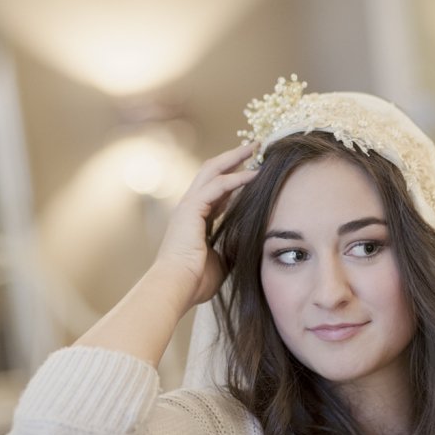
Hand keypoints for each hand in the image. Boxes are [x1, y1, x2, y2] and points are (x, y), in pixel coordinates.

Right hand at [154, 143, 257, 307]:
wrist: (177, 288)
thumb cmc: (196, 281)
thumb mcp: (223, 261)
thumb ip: (234, 247)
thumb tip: (253, 243)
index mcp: (196, 220)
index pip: (217, 191)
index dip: (235, 179)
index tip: (255, 171)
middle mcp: (190, 208)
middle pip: (212, 172)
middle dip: (234, 157)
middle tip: (256, 146)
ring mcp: (188, 207)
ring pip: (212, 171)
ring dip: (236, 158)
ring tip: (257, 148)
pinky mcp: (190, 210)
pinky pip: (216, 187)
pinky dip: (236, 178)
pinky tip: (254, 174)